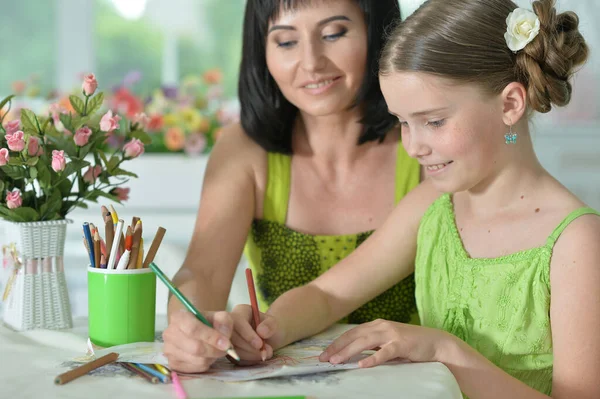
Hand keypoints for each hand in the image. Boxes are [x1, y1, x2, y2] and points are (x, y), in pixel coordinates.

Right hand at [163, 310, 233, 372]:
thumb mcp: (219, 317)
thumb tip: (224, 334)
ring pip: (196, 360)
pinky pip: (194, 369)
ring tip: (215, 350)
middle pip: (195, 347)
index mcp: (179, 317)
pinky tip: (206, 356)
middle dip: (214, 350)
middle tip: (226, 348)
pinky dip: (205, 364)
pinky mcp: (173, 364)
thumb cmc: (208, 323)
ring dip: (211, 357)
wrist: (199, 332)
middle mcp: (170, 333)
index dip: (211, 337)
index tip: (226, 343)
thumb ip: (224, 321)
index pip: (193, 329)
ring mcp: (169, 350)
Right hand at [229, 304, 281, 362]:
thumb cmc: (270, 327)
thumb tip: (261, 332)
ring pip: (233, 349)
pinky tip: (257, 357)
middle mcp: (230, 324)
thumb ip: (270, 325)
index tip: (260, 344)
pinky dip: (248, 360)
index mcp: (241, 311)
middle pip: (232, 336)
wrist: (269, 338)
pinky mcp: (229, 351)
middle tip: (265, 352)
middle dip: (249, 347)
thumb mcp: (274, 323)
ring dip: (249, 355)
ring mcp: (228, 338)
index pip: (238, 321)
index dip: (247, 334)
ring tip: (265, 354)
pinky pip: (234, 358)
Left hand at [319, 319, 452, 367]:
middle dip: (337, 347)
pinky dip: (372, 358)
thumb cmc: (410, 345)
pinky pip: (385, 352)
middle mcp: (381, 326)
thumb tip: (353, 356)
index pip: (351, 333)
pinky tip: (362, 365)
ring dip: (348, 352)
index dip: (336, 343)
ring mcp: (391, 334)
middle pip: (354, 336)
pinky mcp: (402, 344)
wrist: (436, 343)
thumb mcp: (388, 342)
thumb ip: (373, 346)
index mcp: (376, 325)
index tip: (324, 354)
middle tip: (324, 359)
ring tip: (336, 361)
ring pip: (365, 342)